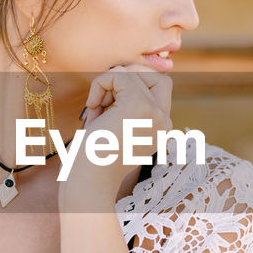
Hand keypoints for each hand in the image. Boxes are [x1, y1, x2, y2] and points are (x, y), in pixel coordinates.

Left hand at [61, 62, 172, 206]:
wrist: (89, 180)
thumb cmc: (94, 158)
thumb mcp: (117, 129)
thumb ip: (126, 106)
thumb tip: (121, 72)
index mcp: (161, 128)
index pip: (160, 87)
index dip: (135, 85)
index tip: (110, 104)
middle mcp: (164, 121)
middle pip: (153, 76)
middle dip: (126, 79)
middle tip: (104, 99)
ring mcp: (155, 113)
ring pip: (134, 74)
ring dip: (108, 85)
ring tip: (96, 110)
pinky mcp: (139, 106)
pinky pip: (119, 75)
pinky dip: (100, 84)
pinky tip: (92, 107)